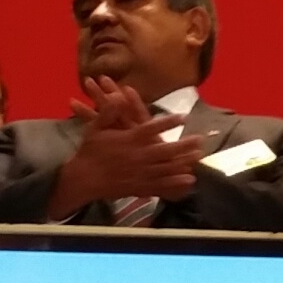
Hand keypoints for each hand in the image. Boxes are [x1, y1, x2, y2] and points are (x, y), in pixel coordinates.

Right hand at [49, 77, 211, 214]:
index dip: (167, 122)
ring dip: (183, 161)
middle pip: (164, 150)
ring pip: (166, 167)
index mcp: (128, 140)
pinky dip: (176, 182)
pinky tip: (189, 179)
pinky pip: (160, 185)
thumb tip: (117, 95)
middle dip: (183, 145)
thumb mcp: (96, 127)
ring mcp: (140, 173)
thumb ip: (108, 112)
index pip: (151, 128)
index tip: (182, 117)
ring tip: (198, 156)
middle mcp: (137, 156)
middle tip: (199, 139)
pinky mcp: (139, 186)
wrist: (83, 179)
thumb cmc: (90, 151)